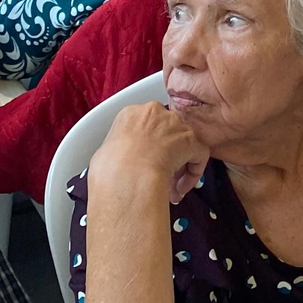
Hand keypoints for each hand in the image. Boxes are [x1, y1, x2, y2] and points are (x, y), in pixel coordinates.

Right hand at [92, 101, 208, 202]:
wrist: (126, 175)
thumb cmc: (109, 168)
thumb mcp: (104, 152)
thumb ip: (118, 148)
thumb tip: (119, 159)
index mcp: (131, 114)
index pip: (146, 125)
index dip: (148, 145)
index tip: (144, 161)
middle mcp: (156, 113)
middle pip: (166, 132)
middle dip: (165, 154)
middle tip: (159, 176)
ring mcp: (175, 124)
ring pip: (183, 144)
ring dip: (179, 166)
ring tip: (170, 189)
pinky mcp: (191, 139)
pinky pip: (198, 155)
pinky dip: (193, 173)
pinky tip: (180, 190)